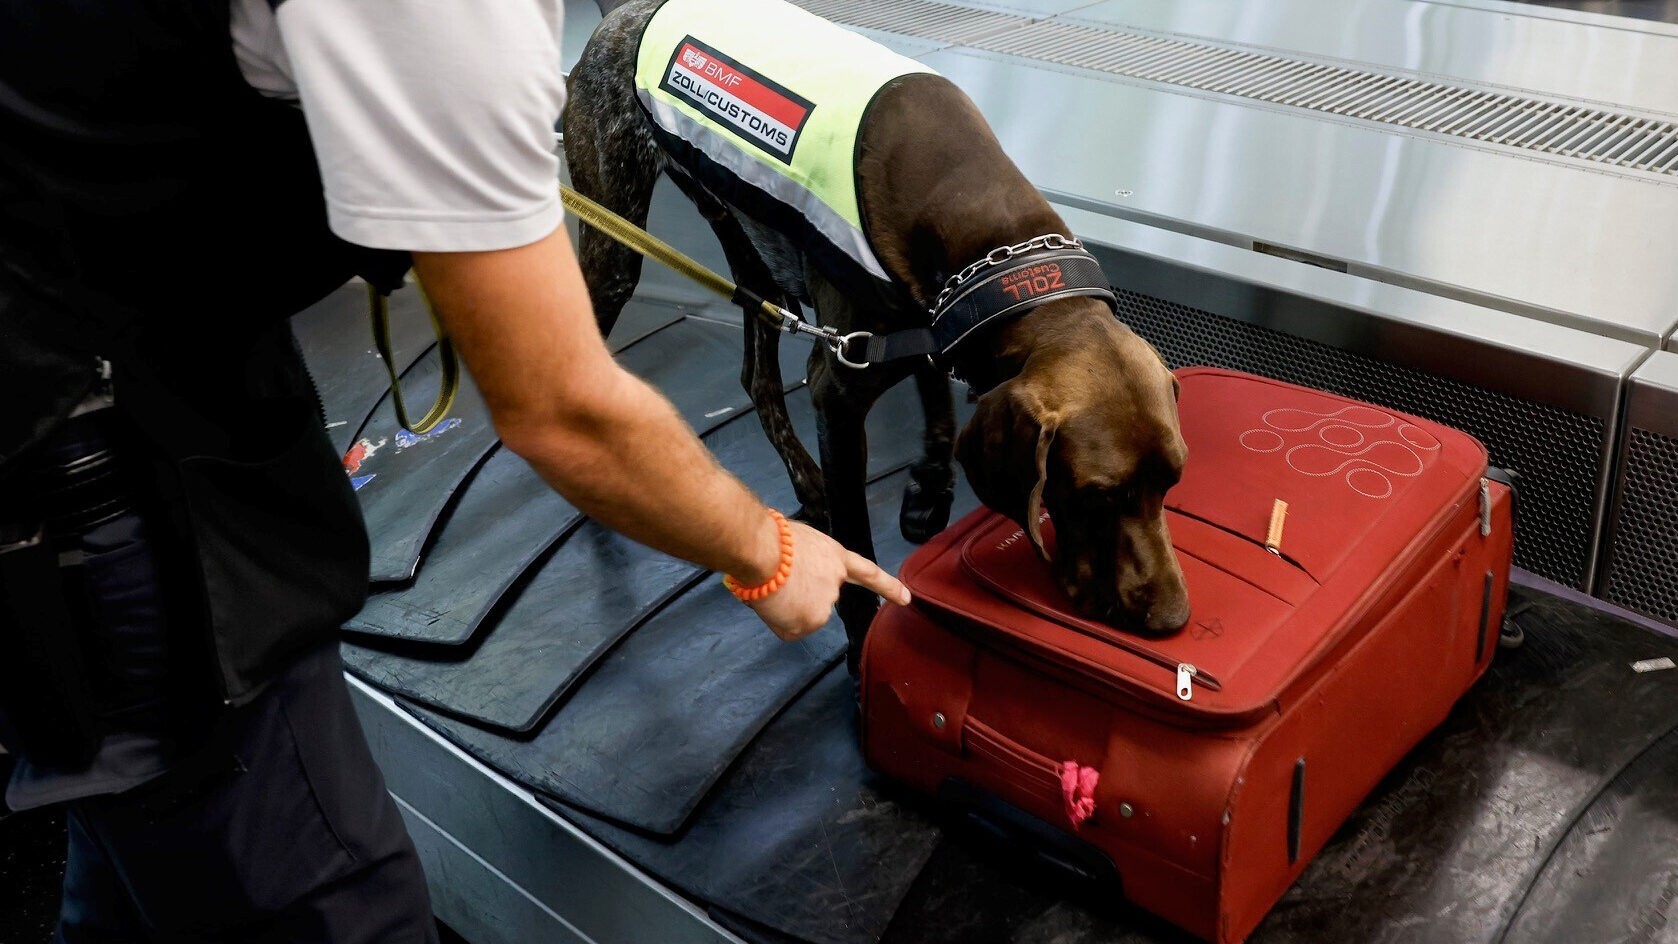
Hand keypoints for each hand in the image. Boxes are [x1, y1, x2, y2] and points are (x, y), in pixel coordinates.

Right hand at [746, 521, 909, 640]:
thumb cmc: (775, 538)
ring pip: (802, 616)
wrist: (763, 552)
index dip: (887, 586)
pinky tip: (773, 605)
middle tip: (780, 581)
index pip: (868, 574)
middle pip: (819, 599)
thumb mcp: (802, 540)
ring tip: (773, 589)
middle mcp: (836, 586)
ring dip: (788, 608)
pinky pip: (789, 628)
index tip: (906, 598)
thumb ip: (810, 559)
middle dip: (801, 595)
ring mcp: (825, 607)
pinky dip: (779, 621)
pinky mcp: (809, 624)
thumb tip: (795, 572)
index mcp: (836, 558)